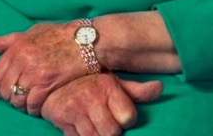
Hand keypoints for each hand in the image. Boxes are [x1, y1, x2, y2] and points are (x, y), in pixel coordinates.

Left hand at [0, 22, 87, 115]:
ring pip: (17, 98)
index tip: (6, 90)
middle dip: (9, 98)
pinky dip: (33, 109)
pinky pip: (32, 103)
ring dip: (20, 105)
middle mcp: (22, 59)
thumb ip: (10, 40)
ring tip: (27, 105)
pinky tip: (37, 108)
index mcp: (17, 46)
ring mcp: (34, 71)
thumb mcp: (33, 32)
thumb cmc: (60, 35)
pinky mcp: (47, 82)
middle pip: (5, 88)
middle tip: (18, 100)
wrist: (87, 40)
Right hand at [40, 73, 162, 135]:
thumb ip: (137, 90)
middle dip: (111, 131)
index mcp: (106, 86)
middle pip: (112, 132)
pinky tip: (83, 129)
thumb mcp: (113, 83)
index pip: (128, 117)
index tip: (120, 116)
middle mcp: (90, 97)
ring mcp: (74, 110)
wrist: (53, 82)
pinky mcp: (62, 121)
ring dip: (97, 135)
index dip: (126, 120)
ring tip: (95, 126)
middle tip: (106, 122)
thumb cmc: (89, 84)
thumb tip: (159, 88)